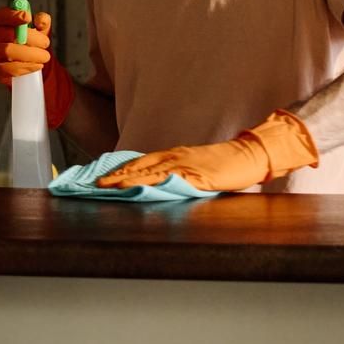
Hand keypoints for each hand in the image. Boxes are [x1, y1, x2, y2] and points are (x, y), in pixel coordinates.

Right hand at [0, 5, 74, 129]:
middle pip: (6, 36)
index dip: (12, 15)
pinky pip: (7, 71)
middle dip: (28, 40)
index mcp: (2, 25)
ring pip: (6, 53)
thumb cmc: (39, 50)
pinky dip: (23, 69)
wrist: (39, 77)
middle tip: (47, 45)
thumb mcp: (43, 35)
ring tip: (44, 58)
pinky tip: (35, 69)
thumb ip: (42, 25)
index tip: (28, 18)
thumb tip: (42, 18)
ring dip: (28, 55)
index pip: (1, 15)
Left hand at [97, 111, 318, 192]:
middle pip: (139, 166)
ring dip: (127, 179)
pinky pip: (170, 181)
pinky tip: (140, 189)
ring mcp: (185, 165)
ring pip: (149, 172)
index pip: (141, 162)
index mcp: (175, 155)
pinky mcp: (196, 176)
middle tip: (94, 183)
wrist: (250, 155)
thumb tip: (161, 185)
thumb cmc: (227, 163)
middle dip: (116, 175)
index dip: (121, 169)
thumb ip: (179, 174)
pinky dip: (153, 184)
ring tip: (108, 186)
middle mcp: (176, 157)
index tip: (102, 177)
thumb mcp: (198, 166)